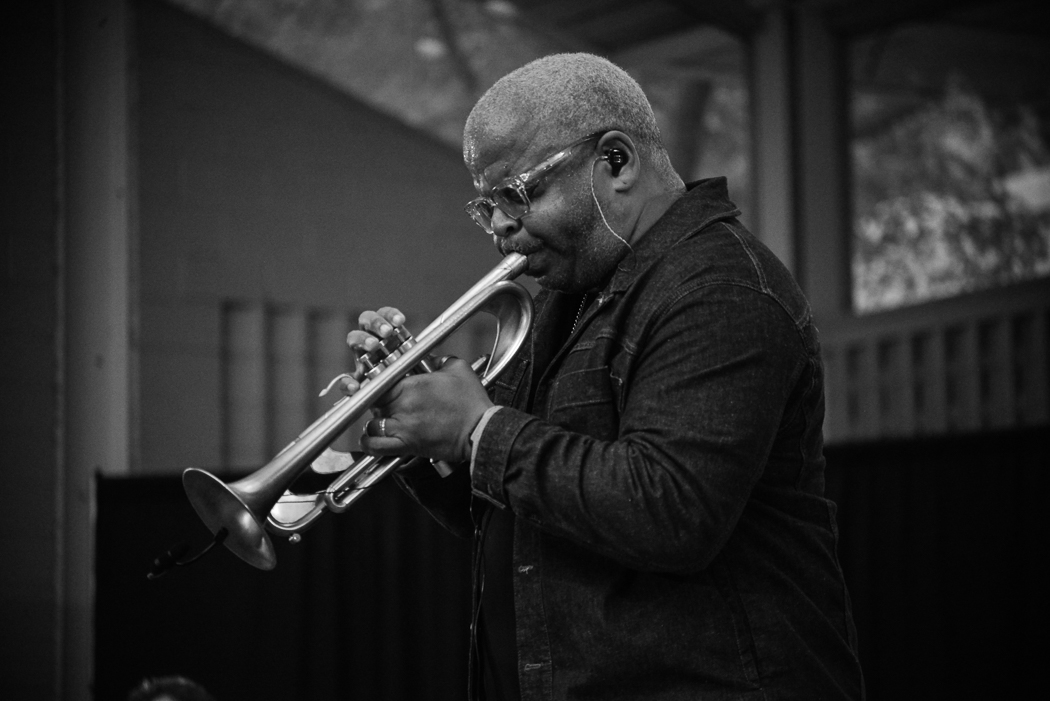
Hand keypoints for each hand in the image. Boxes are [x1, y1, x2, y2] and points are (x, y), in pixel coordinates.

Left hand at [342, 307, 492, 463]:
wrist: (480, 431)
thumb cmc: (471, 403)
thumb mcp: (458, 369)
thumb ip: (439, 360)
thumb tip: (429, 360)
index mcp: (412, 385)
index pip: (380, 381)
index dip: (379, 382)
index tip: (383, 384)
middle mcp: (403, 406)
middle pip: (374, 402)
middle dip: (379, 401)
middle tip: (387, 401)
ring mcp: (403, 427)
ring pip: (373, 423)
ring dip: (376, 421)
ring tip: (384, 419)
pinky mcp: (407, 446)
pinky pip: (376, 446)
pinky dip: (369, 443)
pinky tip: (370, 439)